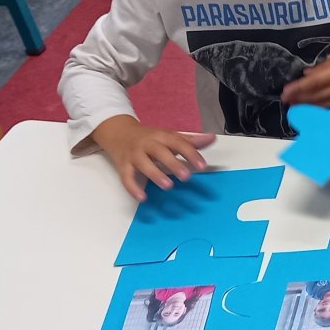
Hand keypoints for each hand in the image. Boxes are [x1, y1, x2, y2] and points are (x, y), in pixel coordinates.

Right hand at [90, 115, 214, 200]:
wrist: (118, 132)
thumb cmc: (150, 137)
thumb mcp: (169, 136)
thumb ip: (190, 140)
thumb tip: (211, 138)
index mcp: (161, 136)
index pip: (177, 142)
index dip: (190, 153)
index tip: (202, 165)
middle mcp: (147, 144)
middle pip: (159, 151)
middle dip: (173, 164)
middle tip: (186, 177)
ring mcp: (134, 155)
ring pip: (143, 164)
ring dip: (155, 174)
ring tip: (168, 186)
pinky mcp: (123, 166)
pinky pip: (126, 177)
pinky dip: (133, 188)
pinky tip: (142, 198)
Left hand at [281, 45, 329, 107]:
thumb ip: (324, 66)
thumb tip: (307, 74)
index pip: (312, 83)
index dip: (298, 90)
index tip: (285, 93)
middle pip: (316, 96)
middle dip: (300, 100)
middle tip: (285, 102)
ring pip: (324, 104)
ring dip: (308, 106)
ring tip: (295, 108)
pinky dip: (322, 109)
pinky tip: (315, 110)